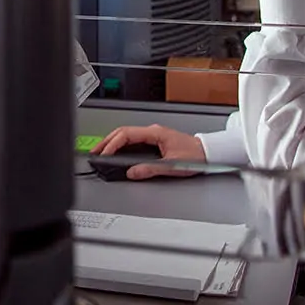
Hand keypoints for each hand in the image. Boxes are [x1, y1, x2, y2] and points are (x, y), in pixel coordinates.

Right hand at [91, 124, 205, 178]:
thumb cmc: (195, 156)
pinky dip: (121, 145)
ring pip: (127, 135)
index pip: (127, 134)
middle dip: (107, 142)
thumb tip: (132, 172)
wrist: (209, 153)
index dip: (112, 144)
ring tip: (101, 152)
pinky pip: (133, 140)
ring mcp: (153, 135)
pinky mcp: (155, 141)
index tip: (104, 154)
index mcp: (155, 133)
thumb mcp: (172, 166)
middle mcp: (152, 131)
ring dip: (113, 143)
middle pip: (123, 132)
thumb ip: (150, 169)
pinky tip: (116, 152)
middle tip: (95, 152)